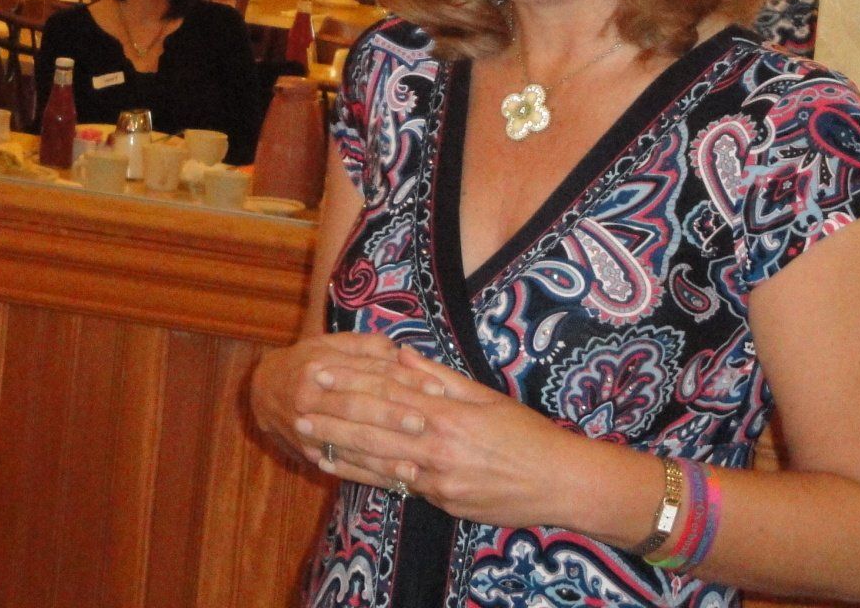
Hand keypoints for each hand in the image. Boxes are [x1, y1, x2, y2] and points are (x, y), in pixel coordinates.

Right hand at [250, 333, 440, 491]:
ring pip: (350, 442)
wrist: (263, 390)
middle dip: (393, 416)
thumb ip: (367, 347)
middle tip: (425, 423)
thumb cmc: (307, 362)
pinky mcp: (311, 452)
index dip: (404, 380)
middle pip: (358, 406)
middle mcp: (313, 396)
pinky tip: (395, 481)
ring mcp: (309, 427)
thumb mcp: (332, 344)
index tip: (435, 389)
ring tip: (415, 465)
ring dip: (384, 455)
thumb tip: (402, 353)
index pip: (370, 373)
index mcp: (322, 364)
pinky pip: (344, 466)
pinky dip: (370, 475)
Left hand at [292, 345, 589, 527]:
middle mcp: (438, 445)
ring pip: (379, 461)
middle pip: (374, 427)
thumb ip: (439, 376)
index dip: (349, 383)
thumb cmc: (526, 432)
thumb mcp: (484, 395)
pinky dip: (367, 477)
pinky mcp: (443, 503)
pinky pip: (398, 486)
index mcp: (447, 412)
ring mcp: (439, 478)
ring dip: (340, 449)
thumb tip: (401, 356)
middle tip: (299, 406)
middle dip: (333, 417)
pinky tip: (343, 470)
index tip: (319, 372)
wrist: (560, 481)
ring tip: (307, 439)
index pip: (387, 392)